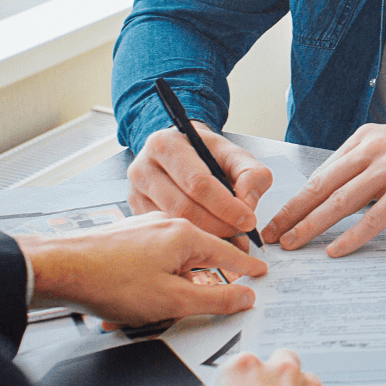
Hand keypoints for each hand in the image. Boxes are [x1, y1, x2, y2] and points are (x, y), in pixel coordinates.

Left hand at [18, 213, 267, 325]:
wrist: (57, 269)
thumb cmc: (110, 282)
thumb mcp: (172, 301)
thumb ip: (215, 300)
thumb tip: (245, 297)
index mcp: (186, 235)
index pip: (230, 252)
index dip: (248, 267)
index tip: (261, 273)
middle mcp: (168, 225)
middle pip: (202, 256)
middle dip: (204, 284)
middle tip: (210, 303)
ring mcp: (144, 231)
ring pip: (174, 262)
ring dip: (172, 288)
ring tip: (155, 312)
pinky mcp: (126, 240)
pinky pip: (153, 263)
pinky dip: (152, 283)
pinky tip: (136, 302)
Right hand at [128, 125, 273, 239]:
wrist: (181, 152)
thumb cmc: (206, 153)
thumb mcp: (234, 154)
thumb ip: (250, 173)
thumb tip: (247, 203)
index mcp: (166, 145)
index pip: (198, 182)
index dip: (226, 206)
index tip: (248, 220)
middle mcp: (143, 168)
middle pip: (183, 207)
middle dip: (217, 225)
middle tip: (241, 235)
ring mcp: (135, 192)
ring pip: (173, 224)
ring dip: (206, 236)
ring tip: (229, 239)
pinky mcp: (136, 211)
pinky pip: (164, 232)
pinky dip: (189, 241)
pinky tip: (208, 240)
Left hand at [262, 122, 385, 256]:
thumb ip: (369, 167)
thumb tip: (340, 198)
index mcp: (368, 137)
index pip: (322, 172)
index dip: (297, 198)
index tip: (278, 217)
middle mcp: (375, 147)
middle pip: (322, 185)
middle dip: (292, 213)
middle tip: (269, 234)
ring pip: (339, 201)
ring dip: (310, 226)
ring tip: (291, 244)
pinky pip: (372, 217)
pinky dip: (351, 236)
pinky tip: (335, 250)